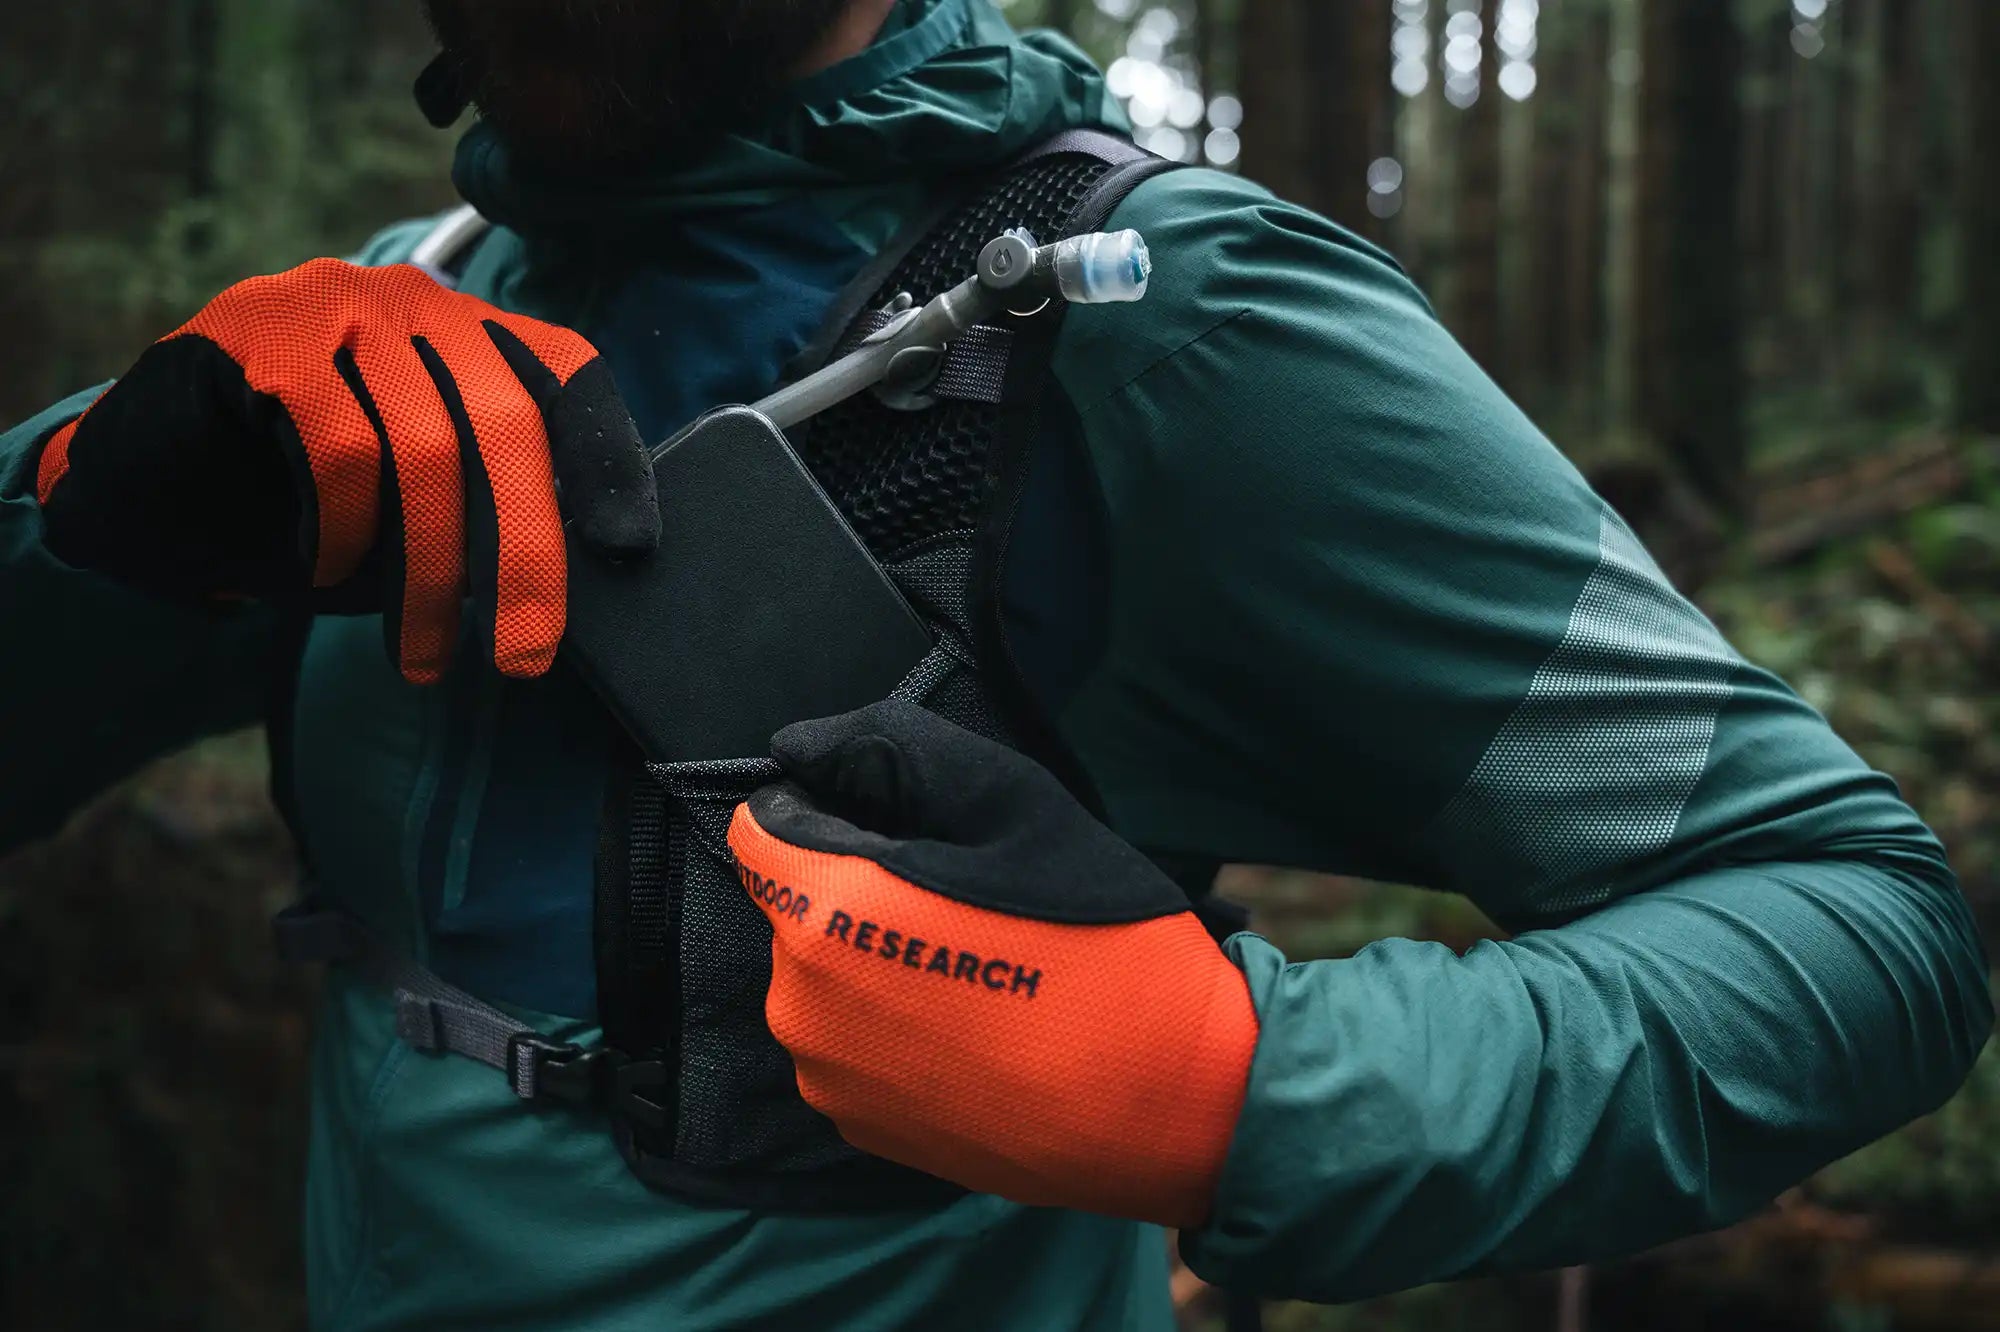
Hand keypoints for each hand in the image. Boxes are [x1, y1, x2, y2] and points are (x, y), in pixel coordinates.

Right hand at [33, 258, 657, 681]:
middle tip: (524, 657)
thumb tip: (587, 572)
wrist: (142, 483)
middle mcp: (416, 301)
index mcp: (471, 332)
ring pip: (423, 450)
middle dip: (526, 554)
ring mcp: (338, 304)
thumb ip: (489, 506)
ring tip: (420, 657)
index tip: (630, 549)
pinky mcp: (263, 333)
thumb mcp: (416, 503)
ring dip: (428, 575)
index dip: (608, 458)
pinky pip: (337, 450)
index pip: (569, 376)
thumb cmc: (304, 505)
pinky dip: (342, 532)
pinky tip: (325, 571)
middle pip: (508, 424)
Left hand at [729, 700, 1258, 1227]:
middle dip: (857, 884)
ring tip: (980, 968)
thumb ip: (891, 752)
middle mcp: (802, 1006)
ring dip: (873, 958)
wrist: (1170, 1100)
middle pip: (795, 904)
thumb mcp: (1013, 803)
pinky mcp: (862, 1129)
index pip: (762, 827)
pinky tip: (975, 1030)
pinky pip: (849, 1045)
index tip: (905, 825)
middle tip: (965, 897)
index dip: (828, 807)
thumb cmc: (1100, 938)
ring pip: (821, 977)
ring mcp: (828, 1079)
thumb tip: (799, 746)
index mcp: (829, 912)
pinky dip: (892, 1026)